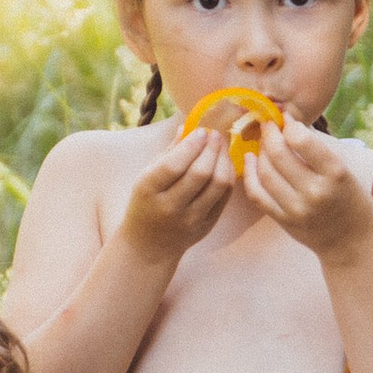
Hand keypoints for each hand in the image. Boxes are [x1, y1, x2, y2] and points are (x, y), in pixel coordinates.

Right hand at [117, 114, 235, 270]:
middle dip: (212, 148)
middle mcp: (171, 206)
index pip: (175, 164)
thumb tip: (187, 127)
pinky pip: (224, 196)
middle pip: (201, 173)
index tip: (201, 130)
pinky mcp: (207, 226)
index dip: (192, 144)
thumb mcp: (145, 177)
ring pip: (218, 184)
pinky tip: (223, 163)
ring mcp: (191, 219)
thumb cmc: (145, 203)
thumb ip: (167, 153)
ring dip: (224, 160)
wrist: (148, 246)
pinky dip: (227, 175)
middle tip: (215, 134)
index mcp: (149, 190)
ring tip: (221, 146)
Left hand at [240, 118, 370, 255]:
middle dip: (269, 133)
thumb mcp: (344, 170)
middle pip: (278, 154)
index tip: (287, 118)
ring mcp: (297, 208)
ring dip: (260, 151)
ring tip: (263, 143)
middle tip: (268, 125)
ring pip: (264, 172)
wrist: (351, 242)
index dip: (289, 124)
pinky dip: (249, 174)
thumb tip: (287, 122)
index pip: (302, 140)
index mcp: (335, 174)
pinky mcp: (283, 220)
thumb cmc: (350, 198)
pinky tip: (250, 160)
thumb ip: (317, 149)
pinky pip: (257, 194)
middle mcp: (315, 191)